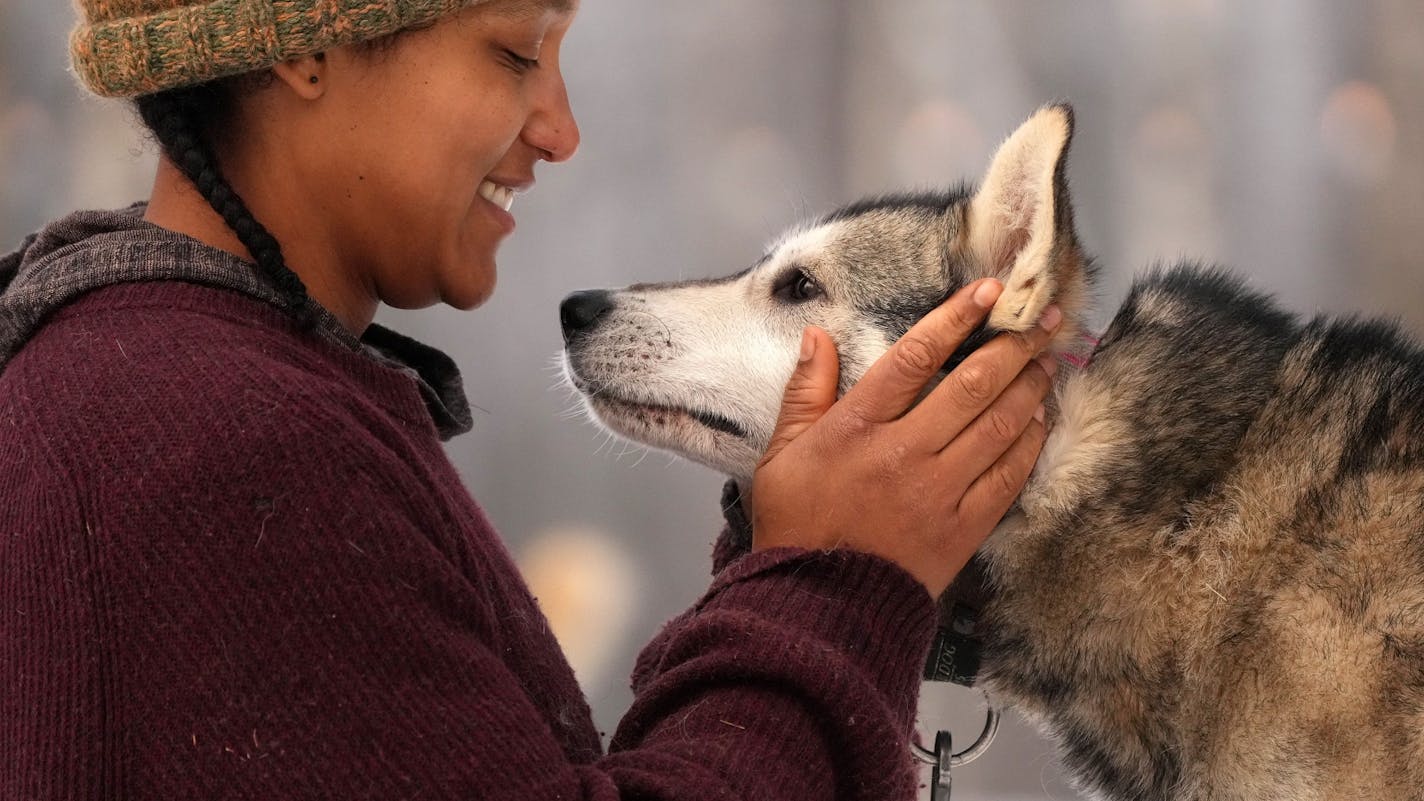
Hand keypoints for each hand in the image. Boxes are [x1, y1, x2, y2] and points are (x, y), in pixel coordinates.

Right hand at [751, 278, 1059, 597]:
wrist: (820, 604)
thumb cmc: (798, 526)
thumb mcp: (782, 454)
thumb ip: (805, 393)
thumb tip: (817, 337)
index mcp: (857, 428)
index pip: (914, 356)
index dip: (954, 318)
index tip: (986, 290)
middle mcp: (903, 452)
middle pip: (971, 385)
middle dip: (1013, 345)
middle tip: (1041, 320)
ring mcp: (938, 491)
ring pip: (999, 426)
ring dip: (1029, 388)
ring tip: (1047, 362)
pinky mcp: (963, 526)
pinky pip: (1009, 476)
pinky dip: (1029, 443)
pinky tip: (1039, 421)